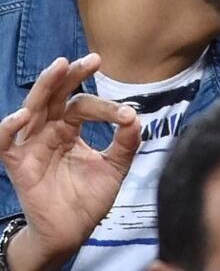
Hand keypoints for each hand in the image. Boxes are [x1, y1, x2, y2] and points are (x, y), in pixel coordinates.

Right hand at [0, 54, 139, 270]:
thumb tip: (135, 116)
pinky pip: (6, 143)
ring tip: (59, 67)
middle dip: (71, 75)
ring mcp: (32, 146)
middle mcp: (49, 131)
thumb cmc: (89, 198)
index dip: (106, 107)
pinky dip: (8, 128)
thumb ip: (126, 143)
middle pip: (56, 96)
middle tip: (92, 60)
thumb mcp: (115, 167)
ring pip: (33, 109)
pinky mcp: (17, 164)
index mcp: (70, 128)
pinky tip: (21, 116)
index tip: (127, 116)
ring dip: (45, 87)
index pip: (84, 105)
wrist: (72, 232)